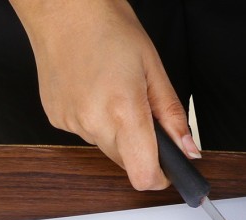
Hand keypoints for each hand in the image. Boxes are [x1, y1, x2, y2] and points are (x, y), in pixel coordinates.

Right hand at [9, 0, 199, 189]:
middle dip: (141, 148)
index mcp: (123, 110)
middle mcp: (94, 122)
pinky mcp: (57, 120)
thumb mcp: (153, 68)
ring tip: (113, 92)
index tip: (168, 168)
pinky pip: (87, 134)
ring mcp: (72, 123)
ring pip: (107, 149)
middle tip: (140, 110)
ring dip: (118, 133)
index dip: (160, 177)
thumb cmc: (107, 26)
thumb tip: (188, 149)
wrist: (61, 6)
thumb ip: (172, 116)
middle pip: (128, 164)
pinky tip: (93, 91)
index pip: (144, 176)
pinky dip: (96, 121)